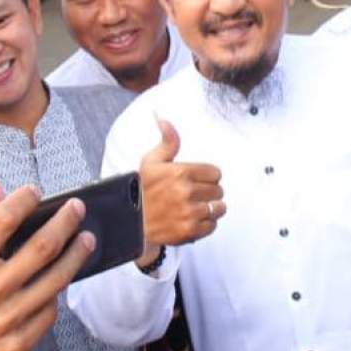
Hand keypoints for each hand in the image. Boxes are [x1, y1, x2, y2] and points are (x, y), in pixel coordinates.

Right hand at [0, 183, 92, 350]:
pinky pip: (49, 312)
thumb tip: (0, 192)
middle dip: (65, 222)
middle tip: (78, 209)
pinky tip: (58, 284)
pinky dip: (55, 294)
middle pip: (42, 246)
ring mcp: (5, 320)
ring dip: (76, 255)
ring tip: (86, 240)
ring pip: (56, 279)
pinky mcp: (18, 345)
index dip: (23, 200)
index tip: (35, 192)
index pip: (3, 220)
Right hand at [138, 119, 224, 251]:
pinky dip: (206, 224)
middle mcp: (186, 192)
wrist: (131, 222)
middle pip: (218, 191)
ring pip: (218, 208)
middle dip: (209, 192)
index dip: (207, 177)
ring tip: (197, 208)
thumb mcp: (151, 162)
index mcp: (180, 172)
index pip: (215, 173)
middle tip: (195, 195)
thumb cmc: (142, 190)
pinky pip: (212, 225)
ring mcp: (188, 212)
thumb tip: (164, 119)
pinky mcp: (189, 230)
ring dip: (211, 209)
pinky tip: (193, 220)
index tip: (197, 181)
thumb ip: (167, 141)